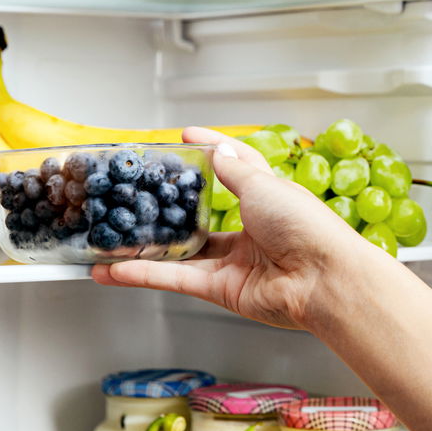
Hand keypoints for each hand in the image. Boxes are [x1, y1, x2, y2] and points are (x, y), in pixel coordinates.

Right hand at [92, 127, 384, 329]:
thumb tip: (219, 150)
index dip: (211, 155)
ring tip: (108, 241)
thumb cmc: (307, 226)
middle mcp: (252, 232)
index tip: (185, 140)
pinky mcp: (223, 290)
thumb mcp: (265, 185)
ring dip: (144, 249)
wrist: (323, 279)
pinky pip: (176, 279)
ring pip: (181, 253)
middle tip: (135, 198)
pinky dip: (143, 274)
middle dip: (168, 211)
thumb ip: (237, 170)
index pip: (235, 171)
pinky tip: (113, 270)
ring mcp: (236, 263)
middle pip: (202, 218)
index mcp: (269, 201)